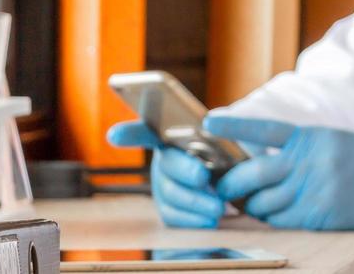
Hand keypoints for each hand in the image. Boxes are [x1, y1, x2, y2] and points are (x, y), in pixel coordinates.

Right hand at [107, 120, 224, 228]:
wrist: (239, 178)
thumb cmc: (232, 152)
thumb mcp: (230, 138)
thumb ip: (224, 135)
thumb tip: (223, 133)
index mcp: (175, 136)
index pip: (147, 131)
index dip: (130, 134)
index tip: (114, 136)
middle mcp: (165, 160)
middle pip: (168, 164)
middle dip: (185, 170)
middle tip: (203, 176)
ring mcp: (164, 186)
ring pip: (171, 195)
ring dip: (195, 202)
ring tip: (219, 208)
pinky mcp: (170, 210)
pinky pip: (175, 218)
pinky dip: (194, 221)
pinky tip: (211, 221)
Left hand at [205, 116, 353, 232]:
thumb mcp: (332, 140)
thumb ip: (297, 146)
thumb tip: (256, 155)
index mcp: (312, 136)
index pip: (263, 128)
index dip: (233, 125)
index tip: (208, 123)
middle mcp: (310, 162)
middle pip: (253, 174)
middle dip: (231, 183)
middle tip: (222, 187)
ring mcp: (314, 192)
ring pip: (263, 204)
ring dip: (251, 205)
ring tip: (249, 202)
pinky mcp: (319, 218)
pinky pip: (281, 220)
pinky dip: (272, 217)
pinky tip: (275, 212)